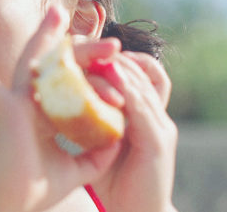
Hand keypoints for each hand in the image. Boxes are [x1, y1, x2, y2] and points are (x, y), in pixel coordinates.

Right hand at [0, 6, 121, 211]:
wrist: (13, 202)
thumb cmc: (38, 189)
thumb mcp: (78, 169)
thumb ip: (98, 155)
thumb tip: (119, 140)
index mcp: (48, 113)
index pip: (73, 84)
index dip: (94, 73)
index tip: (116, 62)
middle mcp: (31, 102)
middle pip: (58, 67)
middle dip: (84, 50)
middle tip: (111, 38)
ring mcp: (15, 101)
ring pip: (33, 62)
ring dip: (45, 37)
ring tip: (57, 13)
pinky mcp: (4, 108)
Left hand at [89, 50, 178, 211]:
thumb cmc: (116, 184)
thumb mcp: (102, 145)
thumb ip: (93, 121)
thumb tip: (65, 100)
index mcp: (146, 116)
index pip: (137, 74)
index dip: (115, 58)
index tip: (86, 47)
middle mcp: (158, 116)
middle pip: (143, 72)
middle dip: (115, 55)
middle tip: (89, 41)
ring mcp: (161, 127)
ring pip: (142, 85)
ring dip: (119, 66)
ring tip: (96, 51)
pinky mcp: (158, 142)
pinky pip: (143, 107)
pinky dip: (126, 89)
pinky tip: (109, 76)